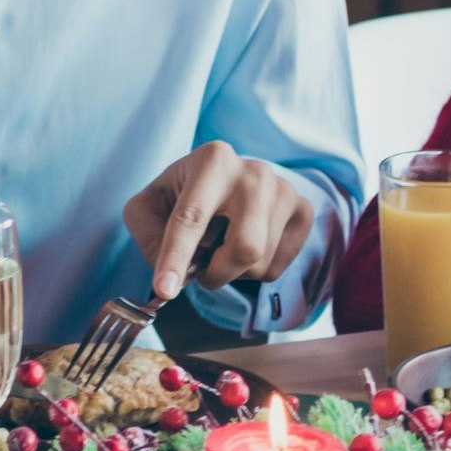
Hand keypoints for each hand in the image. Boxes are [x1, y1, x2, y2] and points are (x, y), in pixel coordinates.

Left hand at [126, 142, 315, 302]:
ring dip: (232, 272)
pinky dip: (253, 271)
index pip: (192, 217)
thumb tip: (167, 270)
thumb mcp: (150, 205)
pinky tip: (244, 245)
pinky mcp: (302, 211)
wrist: (228, 178)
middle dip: (217, 273)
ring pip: (260, 262)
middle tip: (201, 271)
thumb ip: (148, 234)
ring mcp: (285, 190)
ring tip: (222, 248)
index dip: (175, 257)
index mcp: (213, 160)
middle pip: (244, 247)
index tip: (165, 290)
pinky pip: (277, 267)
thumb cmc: (184, 193)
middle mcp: (255, 172)